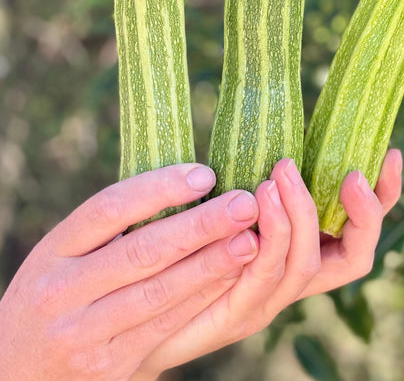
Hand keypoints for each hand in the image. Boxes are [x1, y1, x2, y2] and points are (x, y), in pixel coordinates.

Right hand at [0, 164, 259, 380]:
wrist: (17, 373)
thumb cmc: (56, 296)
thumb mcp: (63, 256)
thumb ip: (110, 228)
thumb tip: (183, 184)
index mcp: (54, 251)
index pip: (108, 209)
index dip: (159, 189)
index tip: (205, 174)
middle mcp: (63, 291)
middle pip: (140, 251)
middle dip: (199, 226)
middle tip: (244, 203)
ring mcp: (83, 333)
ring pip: (158, 292)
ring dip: (210, 265)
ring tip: (249, 240)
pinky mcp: (108, 365)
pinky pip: (163, 327)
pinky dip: (201, 300)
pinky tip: (230, 279)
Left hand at [135, 149, 401, 376]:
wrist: (146, 312)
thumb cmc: (192, 244)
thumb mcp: (235, 200)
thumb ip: (261, 178)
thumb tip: (278, 130)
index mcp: (305, 255)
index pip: (361, 233)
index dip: (384, 198)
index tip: (390, 153)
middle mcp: (296, 281)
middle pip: (355, 258)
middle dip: (359, 213)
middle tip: (346, 172)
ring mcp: (269, 301)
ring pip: (305, 264)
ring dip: (299, 216)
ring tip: (279, 176)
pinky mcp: (235, 312)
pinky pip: (262, 277)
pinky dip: (266, 238)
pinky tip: (252, 203)